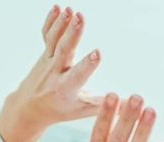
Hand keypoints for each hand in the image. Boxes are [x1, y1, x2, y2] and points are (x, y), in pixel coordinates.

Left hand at [0, 5, 102, 141]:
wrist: (30, 107)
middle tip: (80, 18)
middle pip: (64, 50)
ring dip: (62, 23)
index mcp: (67, 88)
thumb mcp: (83, 110)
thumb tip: (133, 104)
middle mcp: (56, 73)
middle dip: (72, 34)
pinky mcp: (45, 52)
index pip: (79, 75)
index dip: (88, 64)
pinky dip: (51, 21)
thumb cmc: (61, 109)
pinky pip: (46, 35)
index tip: (98, 53)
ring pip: (54, 40)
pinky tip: (58, 7)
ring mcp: (48, 61)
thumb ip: (106, 104)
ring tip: (70, 10)